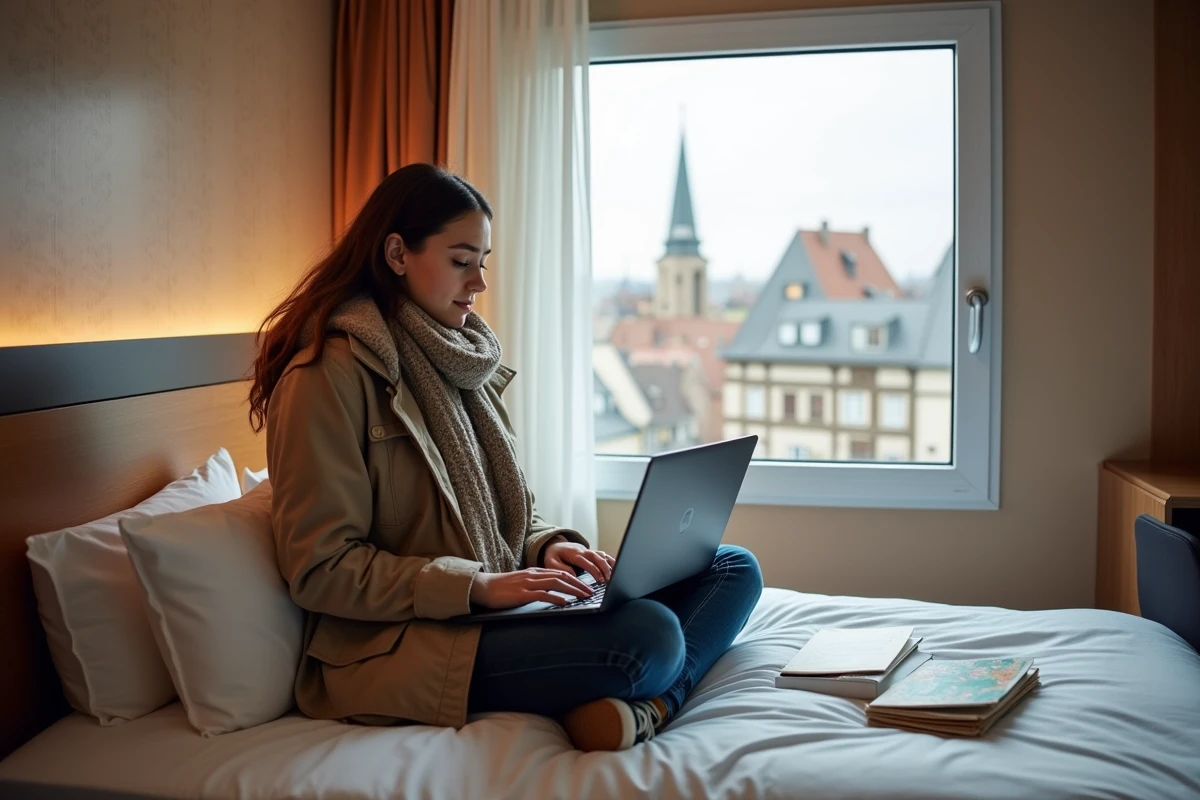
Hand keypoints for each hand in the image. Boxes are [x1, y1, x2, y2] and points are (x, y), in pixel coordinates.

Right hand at [469, 568, 595, 608]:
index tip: (586, 586)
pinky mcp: (522, 594)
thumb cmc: (501, 588)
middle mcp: (534, 575)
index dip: (575, 579)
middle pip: (562, 576)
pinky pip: (543, 595)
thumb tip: (552, 593)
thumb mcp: (522, 583)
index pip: (560, 572)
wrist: (483, 587)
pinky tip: (565, 603)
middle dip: (579, 584)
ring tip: (583, 596)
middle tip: (591, 591)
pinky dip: (556, 598)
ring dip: (572, 590)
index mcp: (534, 572)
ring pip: (556, 583)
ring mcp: (528, 584)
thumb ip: (536, 585)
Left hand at [543, 540, 615, 584]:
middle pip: (598, 558)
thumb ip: (561, 569)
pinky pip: (604, 556)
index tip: (600, 580)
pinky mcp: (592, 553)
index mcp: (574, 554)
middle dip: (606, 569)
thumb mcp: (550, 562)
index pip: (587, 563)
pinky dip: (611, 561)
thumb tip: (574, 576)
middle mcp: (584, 551)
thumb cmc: (553, 555)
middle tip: (610, 581)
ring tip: (616, 576)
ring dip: (610, 565)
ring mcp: (589, 551)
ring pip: (603, 556)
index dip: (595, 571)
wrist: (555, 545)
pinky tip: (616, 569)